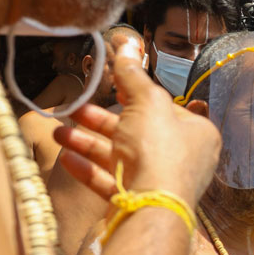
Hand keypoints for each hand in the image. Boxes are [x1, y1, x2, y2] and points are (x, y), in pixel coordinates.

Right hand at [54, 35, 220, 203]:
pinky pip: (110, 182)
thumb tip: (126, 44)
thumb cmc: (159, 152)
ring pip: (120, 157)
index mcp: (196, 134)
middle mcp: (182, 159)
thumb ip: (133, 75)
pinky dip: (88, 169)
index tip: (113, 88)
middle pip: (138, 133)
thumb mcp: (147, 102)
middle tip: (75, 109)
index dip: (138, 97)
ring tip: (57, 132)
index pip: (166, 109)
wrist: (150, 210)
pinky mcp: (137, 202)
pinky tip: (65, 158)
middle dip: (102, 120)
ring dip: (87, 143)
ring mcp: (159, 183)